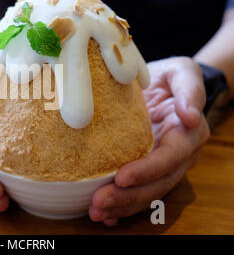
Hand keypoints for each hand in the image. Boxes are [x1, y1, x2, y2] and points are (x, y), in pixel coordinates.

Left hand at [89, 57, 209, 225]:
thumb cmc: (169, 77)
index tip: (121, 178)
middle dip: (129, 197)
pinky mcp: (145, 169)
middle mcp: (177, 156)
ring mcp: (161, 166)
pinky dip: (121, 206)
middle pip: (156, 183)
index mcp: (187, 134)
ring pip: (146, 193)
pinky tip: (104, 215)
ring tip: (96, 213)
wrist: (159, 84)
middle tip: (99, 203)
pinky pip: (137, 191)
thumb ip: (190, 90)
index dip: (147, 170)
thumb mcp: (182, 72)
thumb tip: (191, 116)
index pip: (169, 157)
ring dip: (121, 206)